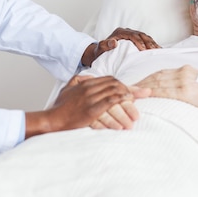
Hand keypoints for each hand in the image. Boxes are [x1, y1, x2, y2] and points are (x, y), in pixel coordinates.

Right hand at [25, 75, 144, 137]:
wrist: (51, 119)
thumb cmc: (58, 107)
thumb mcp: (67, 89)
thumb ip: (77, 81)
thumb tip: (86, 77)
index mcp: (85, 83)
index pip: (110, 80)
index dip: (125, 84)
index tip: (138, 89)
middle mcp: (89, 88)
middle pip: (116, 84)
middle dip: (132, 90)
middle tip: (146, 94)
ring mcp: (90, 98)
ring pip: (115, 93)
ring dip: (129, 99)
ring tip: (138, 108)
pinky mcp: (91, 109)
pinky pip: (110, 102)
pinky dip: (121, 102)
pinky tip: (129, 106)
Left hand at [81, 27, 160, 66]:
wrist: (100, 52)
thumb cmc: (100, 52)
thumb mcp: (100, 48)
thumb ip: (104, 45)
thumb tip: (114, 42)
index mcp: (120, 32)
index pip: (132, 35)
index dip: (138, 42)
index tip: (143, 50)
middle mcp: (127, 32)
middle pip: (141, 35)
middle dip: (148, 43)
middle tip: (154, 51)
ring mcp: (132, 35)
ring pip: (145, 37)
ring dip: (152, 44)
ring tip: (158, 51)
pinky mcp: (136, 40)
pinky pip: (146, 41)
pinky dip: (152, 45)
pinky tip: (159, 51)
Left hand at [133, 65, 197, 115]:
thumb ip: (188, 88)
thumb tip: (179, 94)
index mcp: (187, 70)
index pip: (161, 73)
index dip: (147, 78)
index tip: (136, 84)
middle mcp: (184, 72)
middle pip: (155, 76)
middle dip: (140, 82)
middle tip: (126, 88)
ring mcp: (184, 80)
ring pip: (156, 82)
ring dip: (141, 87)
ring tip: (129, 93)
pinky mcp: (186, 91)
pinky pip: (164, 91)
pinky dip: (151, 93)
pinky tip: (142, 97)